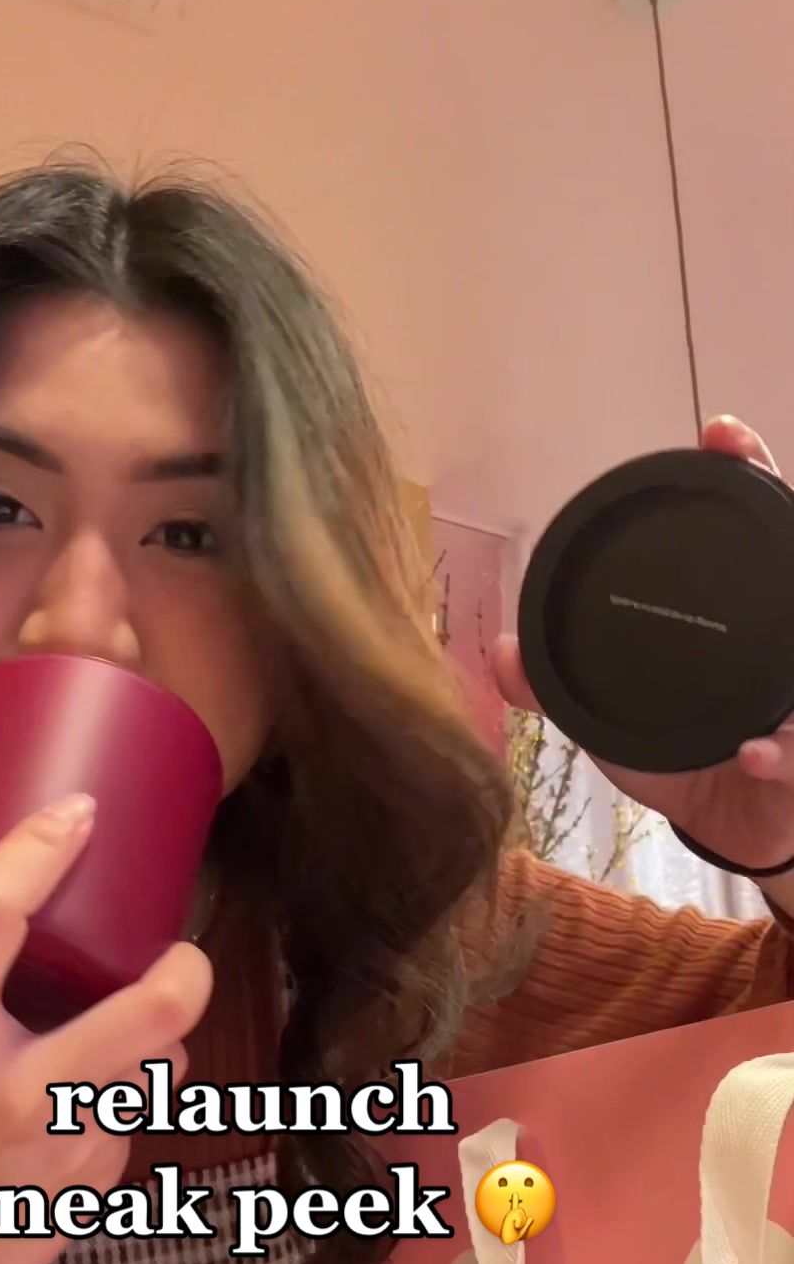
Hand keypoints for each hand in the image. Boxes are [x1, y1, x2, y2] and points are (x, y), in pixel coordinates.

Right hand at [0, 797, 212, 1263]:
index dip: (38, 851)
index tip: (75, 814)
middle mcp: (17, 1095)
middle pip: (153, 1011)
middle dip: (184, 967)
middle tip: (173, 952)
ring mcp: (67, 1151)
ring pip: (161, 1068)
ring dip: (154, 1039)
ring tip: (123, 1026)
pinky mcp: (92, 1192)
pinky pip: (132, 1123)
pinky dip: (116, 1102)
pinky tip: (75, 1103)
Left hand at [492, 416, 793, 871]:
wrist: (739, 829)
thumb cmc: (688, 761)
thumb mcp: (614, 720)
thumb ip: (556, 685)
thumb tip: (499, 651)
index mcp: (739, 619)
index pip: (746, 528)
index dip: (739, 472)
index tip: (718, 434)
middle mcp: (779, 636)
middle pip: (789, 551)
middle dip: (775, 498)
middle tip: (745, 458)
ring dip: (784, 633)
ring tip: (765, 618)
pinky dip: (777, 752)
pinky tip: (755, 751)